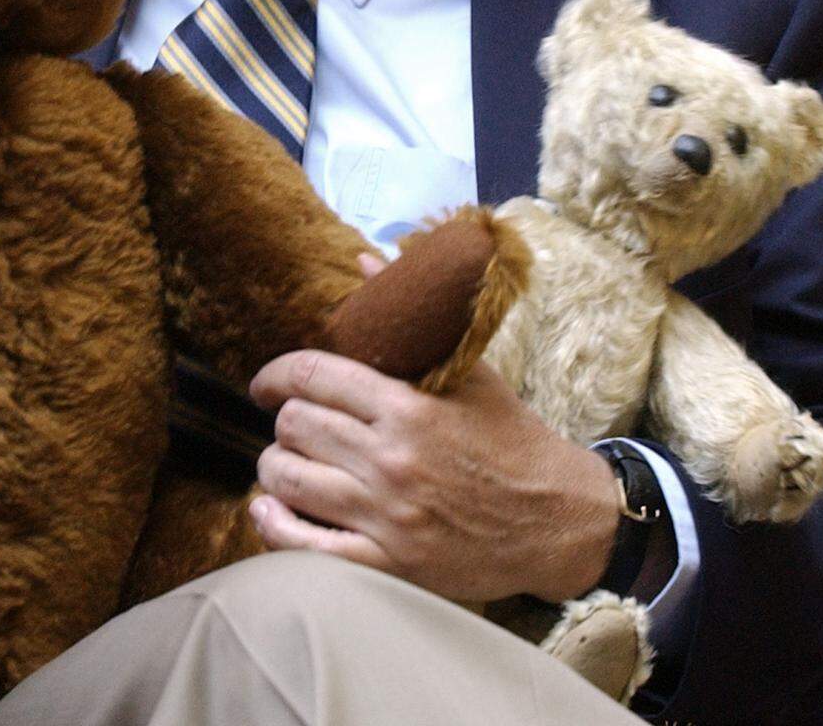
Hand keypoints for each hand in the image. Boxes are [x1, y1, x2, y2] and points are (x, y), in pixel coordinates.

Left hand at [248, 349, 619, 603]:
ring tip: (285, 462)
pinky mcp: (389, 562)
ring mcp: (387, 513)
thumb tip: (364, 261)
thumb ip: (409, 319)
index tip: (264, 384)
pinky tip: (268, 509)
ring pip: (289, 478)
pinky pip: (307, 546)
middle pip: (295, 424)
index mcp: (407, 405)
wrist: (558, 519)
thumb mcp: (468, 370)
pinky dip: (275, 524)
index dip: (274, 375)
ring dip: (274, 467)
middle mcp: (391, 458)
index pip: (312, 374)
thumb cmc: (511, 438)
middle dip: (282, 420)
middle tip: (290, 425)